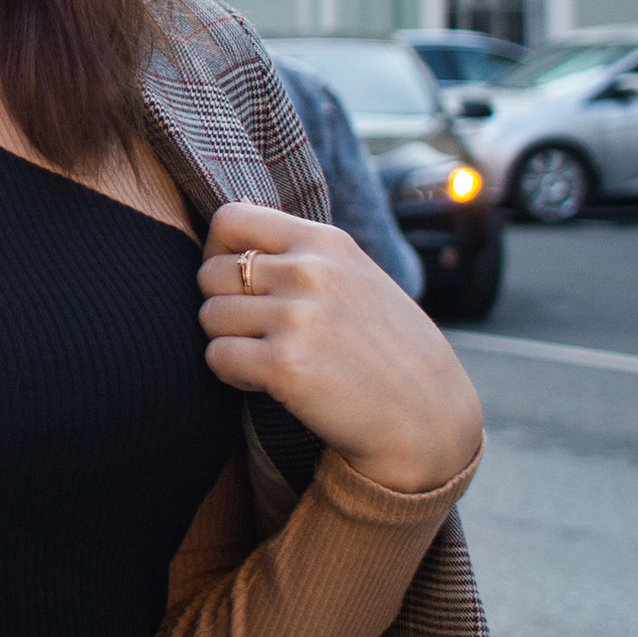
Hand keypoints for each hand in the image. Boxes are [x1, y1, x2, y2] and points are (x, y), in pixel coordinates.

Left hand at [200, 201, 483, 492]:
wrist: (428, 417)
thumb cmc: (388, 351)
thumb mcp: (356, 278)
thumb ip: (303, 255)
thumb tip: (230, 233)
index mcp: (326, 242)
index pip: (230, 219)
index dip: (217, 253)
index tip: (237, 285)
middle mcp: (310, 271)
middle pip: (210, 273)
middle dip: (223, 306)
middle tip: (258, 334)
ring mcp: (297, 316)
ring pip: (208, 317)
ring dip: (229, 342)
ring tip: (272, 358)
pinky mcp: (284, 364)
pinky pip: (217, 356)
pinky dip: (233, 374)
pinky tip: (271, 382)